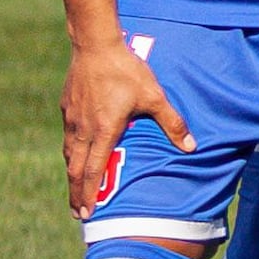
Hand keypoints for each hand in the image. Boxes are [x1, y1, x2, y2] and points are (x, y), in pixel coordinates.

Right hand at [60, 35, 183, 212]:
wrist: (96, 45)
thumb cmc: (127, 70)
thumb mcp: (154, 96)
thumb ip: (172, 122)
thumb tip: (191, 146)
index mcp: (104, 130)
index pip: (92, 170)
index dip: (89, 194)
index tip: (87, 213)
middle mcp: (83, 129)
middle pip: (75, 170)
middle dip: (76, 194)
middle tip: (79, 214)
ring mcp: (72, 119)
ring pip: (69, 154)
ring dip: (72, 176)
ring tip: (76, 191)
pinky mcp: (67, 108)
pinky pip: (67, 138)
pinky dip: (70, 154)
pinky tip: (75, 156)